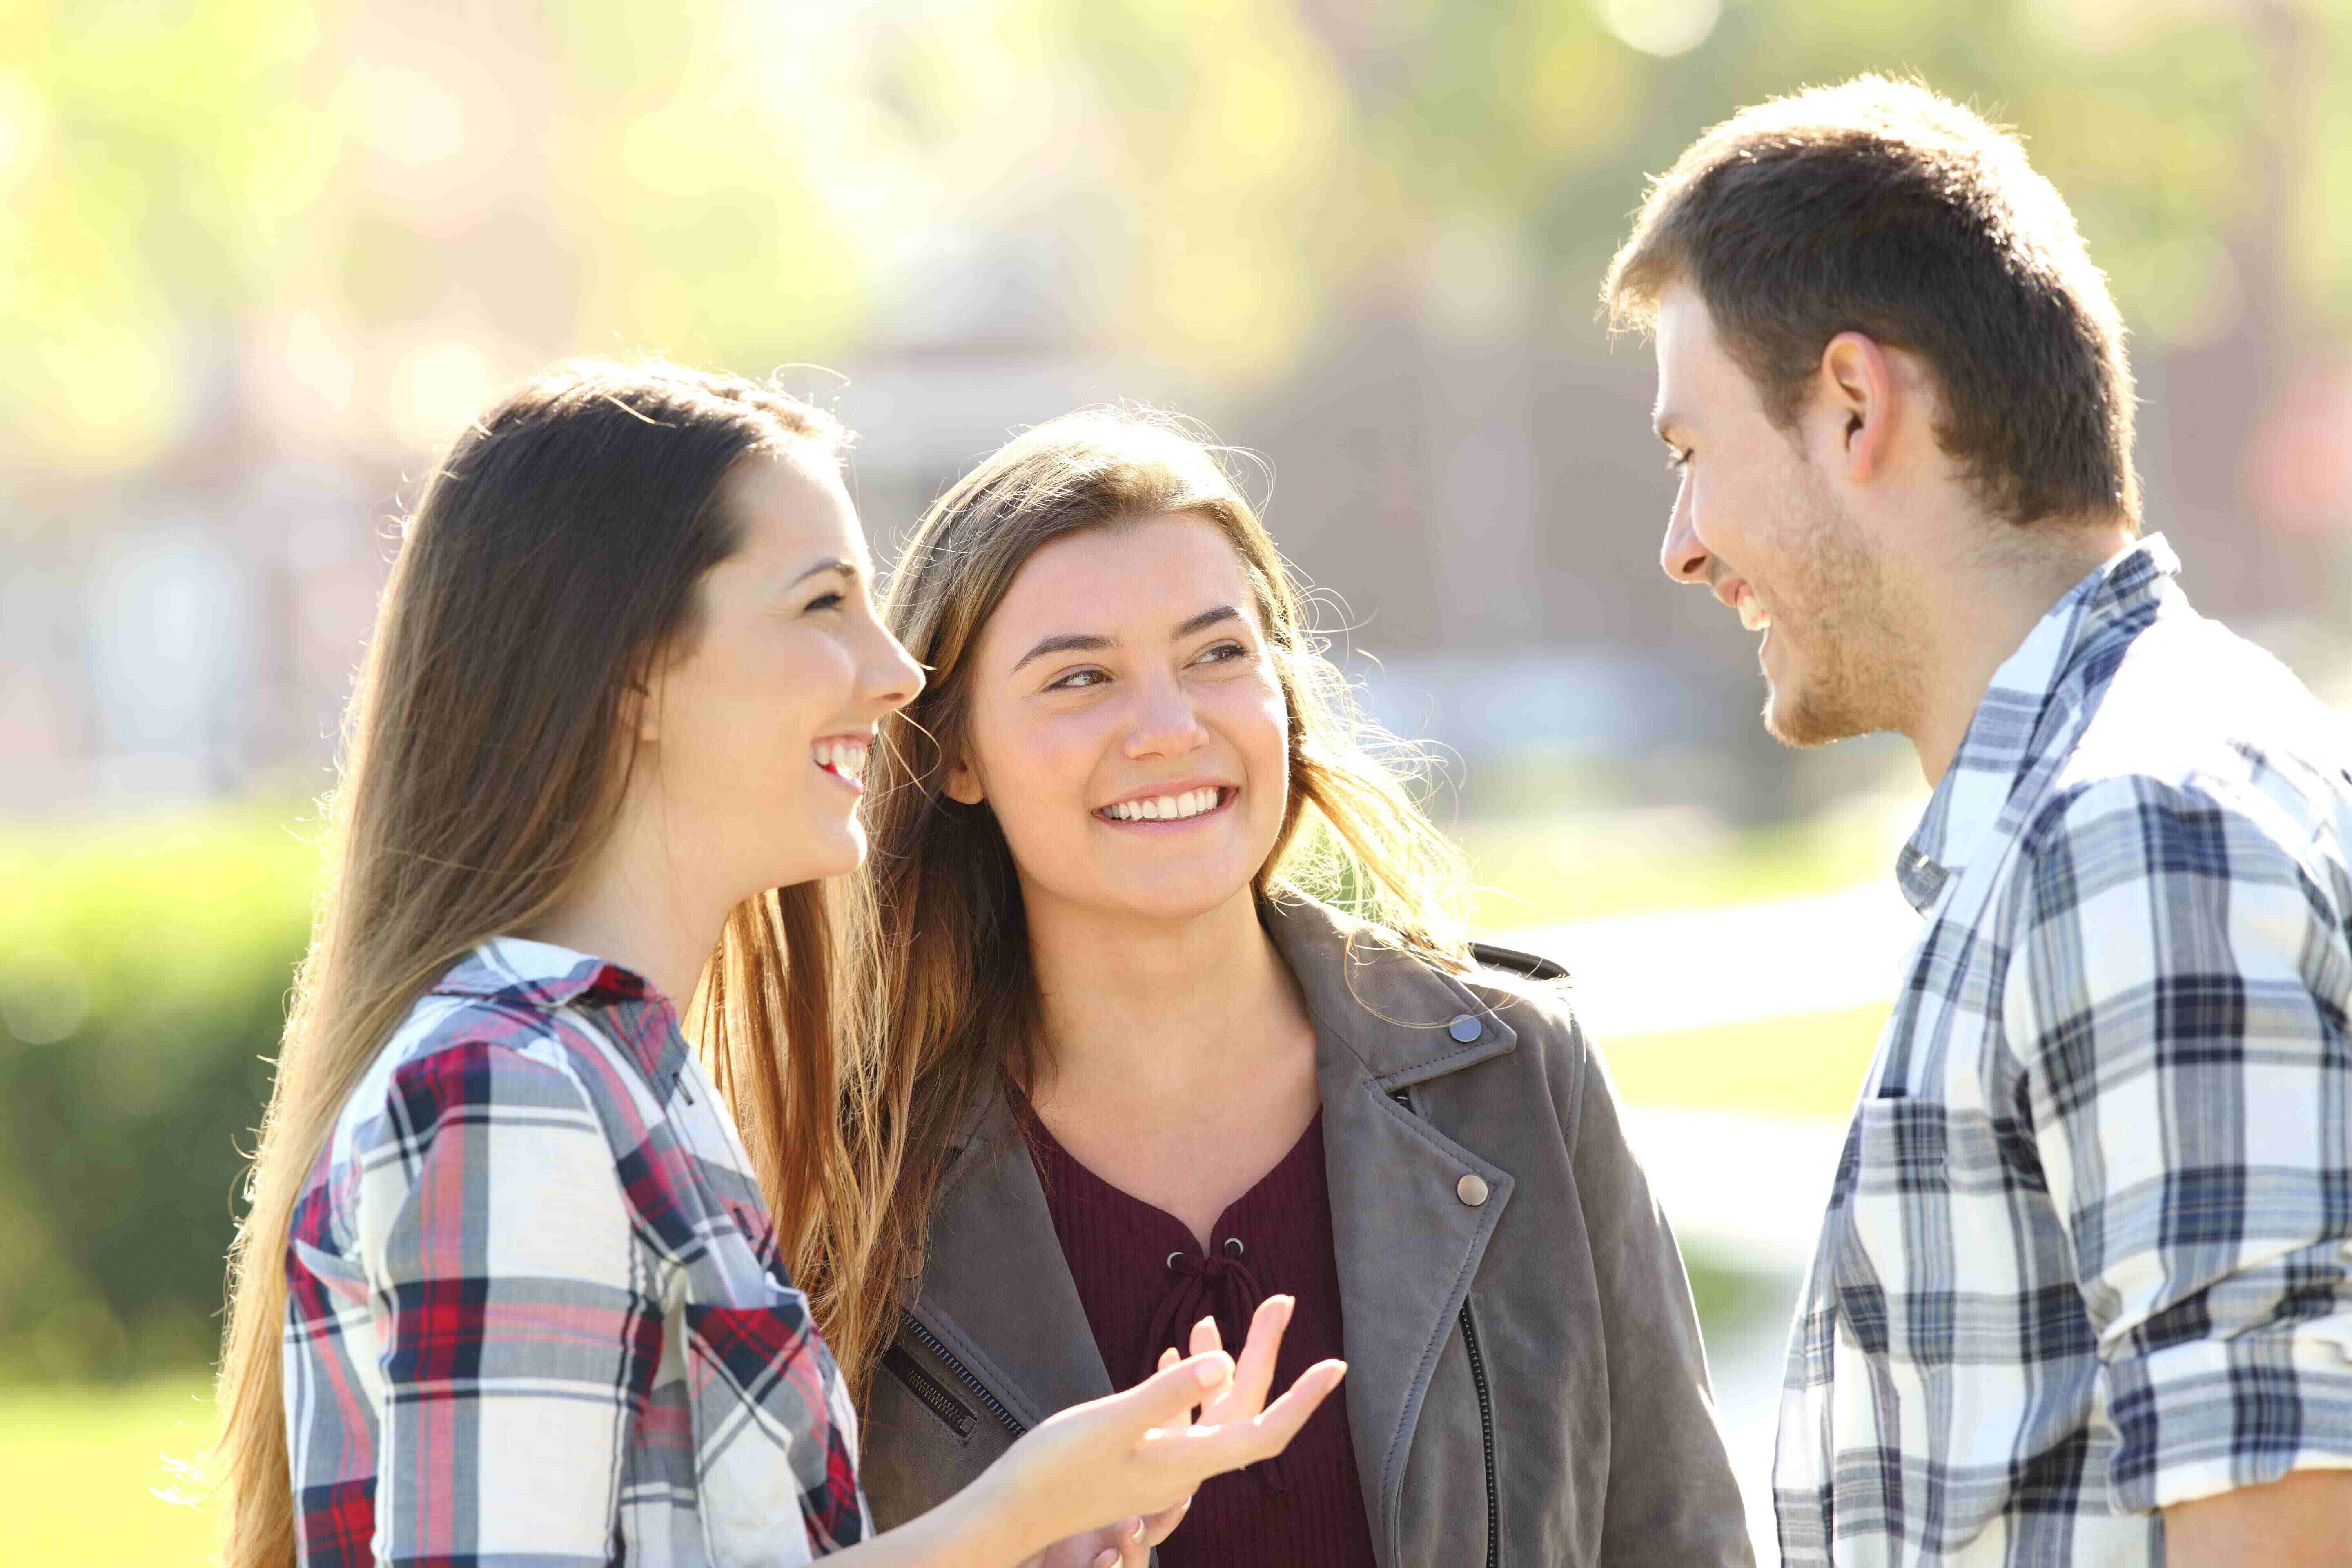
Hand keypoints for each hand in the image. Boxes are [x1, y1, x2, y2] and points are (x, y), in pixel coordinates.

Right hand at [977, 1296, 1343, 1562]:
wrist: (1012, 1512)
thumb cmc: (1056, 1470)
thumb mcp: (1111, 1422)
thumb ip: (1167, 1394)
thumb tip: (1224, 1364)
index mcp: (1188, 1462)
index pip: (1265, 1430)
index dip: (1304, 1400)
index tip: (1336, 1366)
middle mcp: (1185, 1467)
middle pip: (1242, 1407)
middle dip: (1263, 1353)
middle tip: (1281, 1302)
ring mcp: (1162, 1465)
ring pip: (1209, 1408)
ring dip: (1220, 1362)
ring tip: (1211, 1316)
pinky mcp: (1139, 1459)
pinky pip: (1177, 1418)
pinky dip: (1181, 1383)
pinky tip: (1167, 1354)